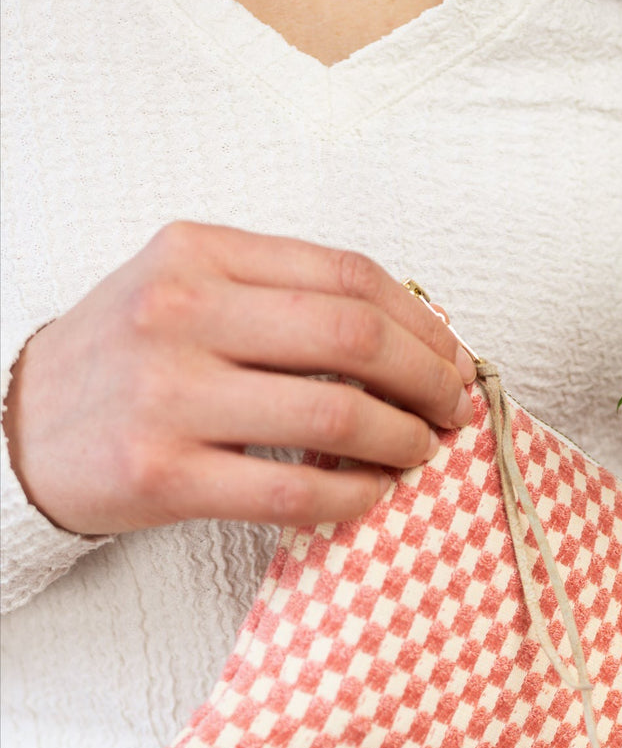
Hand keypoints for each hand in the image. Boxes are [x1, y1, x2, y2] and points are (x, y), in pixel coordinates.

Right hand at [3, 222, 475, 535]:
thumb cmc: (124, 359)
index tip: (452, 357)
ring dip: (402, 437)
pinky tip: (370, 492)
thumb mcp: (184, 289)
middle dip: (428, 378)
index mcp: (198, 253)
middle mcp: (181, 313)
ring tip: (419, 450)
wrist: (15, 427)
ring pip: (334, 412)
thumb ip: (279, 293)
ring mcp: (169, 395)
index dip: (423, 322)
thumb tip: (410, 328)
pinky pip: (293, 487)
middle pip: (355, 336)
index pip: (348, 275)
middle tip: (452, 408)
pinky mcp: (163, 474)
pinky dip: (353, 494)